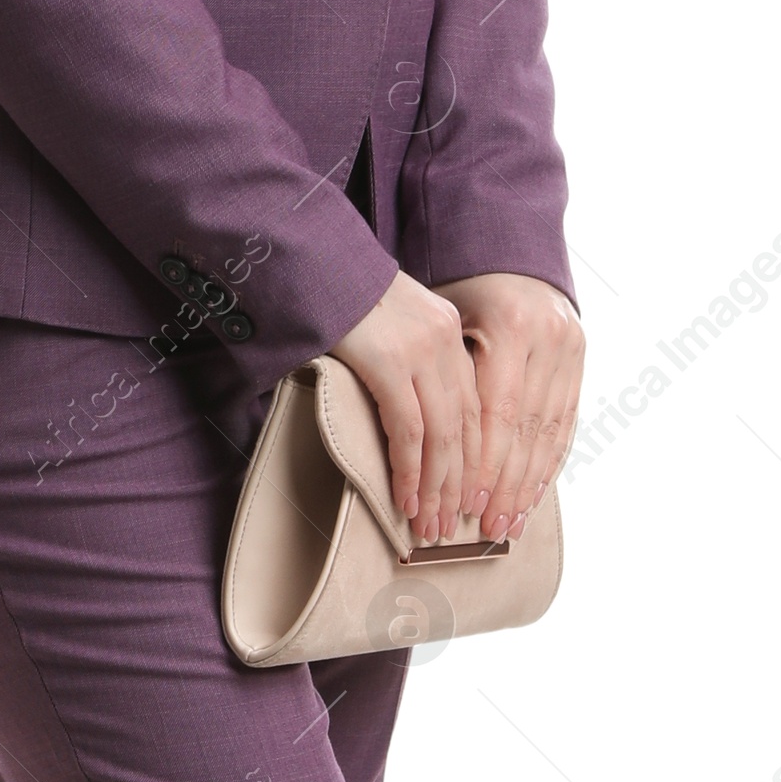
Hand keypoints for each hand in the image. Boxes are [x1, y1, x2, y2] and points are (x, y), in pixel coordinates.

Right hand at [328, 272, 483, 538]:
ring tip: (429, 526)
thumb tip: (406, 409)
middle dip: (460, 485)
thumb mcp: (385, 321)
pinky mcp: (388, 360)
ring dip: (436, 488)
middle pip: (467, 428)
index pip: (476, 408)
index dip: (475, 459)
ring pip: (443, 436)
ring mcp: (419, 349)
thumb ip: (404, 358)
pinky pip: (407, 429)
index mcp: (449, 330)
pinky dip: (409, 470)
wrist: (305, 254)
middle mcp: (444, 340)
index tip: (469, 497)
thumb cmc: (334, 292)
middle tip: (451, 527)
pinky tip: (406, 498)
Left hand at [428, 273, 584, 539]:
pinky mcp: (581, 360)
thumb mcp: (447, 320)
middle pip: (528, 428)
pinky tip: (536, 493)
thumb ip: (448, 377)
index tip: (469, 504)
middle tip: (490, 529)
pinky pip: (567, 421)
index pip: (499, 412)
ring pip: (551, 429)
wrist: (507, 250)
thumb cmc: (460, 290)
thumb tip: (427, 451)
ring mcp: (572, 349)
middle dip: (508, 485)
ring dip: (531, 483)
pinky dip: (550, 461)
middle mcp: (551, 338)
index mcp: (513, 326)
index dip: (486, 463)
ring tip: (512, 524)